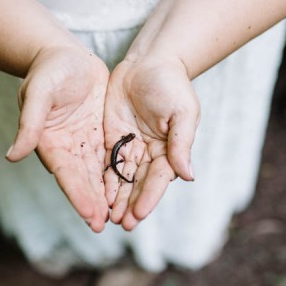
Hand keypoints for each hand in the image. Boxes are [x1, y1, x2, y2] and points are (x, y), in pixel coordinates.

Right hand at [6, 45, 109, 231]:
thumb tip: (12, 156)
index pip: (66, 173)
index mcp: (50, 142)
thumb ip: (29, 124)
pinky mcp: (99, 133)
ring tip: (117, 216)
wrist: (64, 54)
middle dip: (92, 202)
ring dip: (105, 194)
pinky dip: (116, 174)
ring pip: (97, 173)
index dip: (78, 194)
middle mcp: (67, 147)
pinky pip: (109, 157)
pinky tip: (127, 189)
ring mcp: (83, 142)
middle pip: (82, 179)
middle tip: (104, 225)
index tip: (90, 215)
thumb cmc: (48, 70)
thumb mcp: (38, 93)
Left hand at [103, 56, 198, 229]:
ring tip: (108, 218)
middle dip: (130, 204)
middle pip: (139, 183)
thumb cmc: (171, 83)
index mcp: (170, 149)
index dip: (149, 197)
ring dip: (116, 198)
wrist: (149, 61)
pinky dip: (103, 179)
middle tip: (121, 224)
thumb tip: (188, 175)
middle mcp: (150, 152)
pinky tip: (97, 196)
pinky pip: (107, 162)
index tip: (139, 214)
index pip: (158, 178)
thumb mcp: (182, 111)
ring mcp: (131, 146)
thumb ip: (182, 142)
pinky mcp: (113, 138)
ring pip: (122, 177)